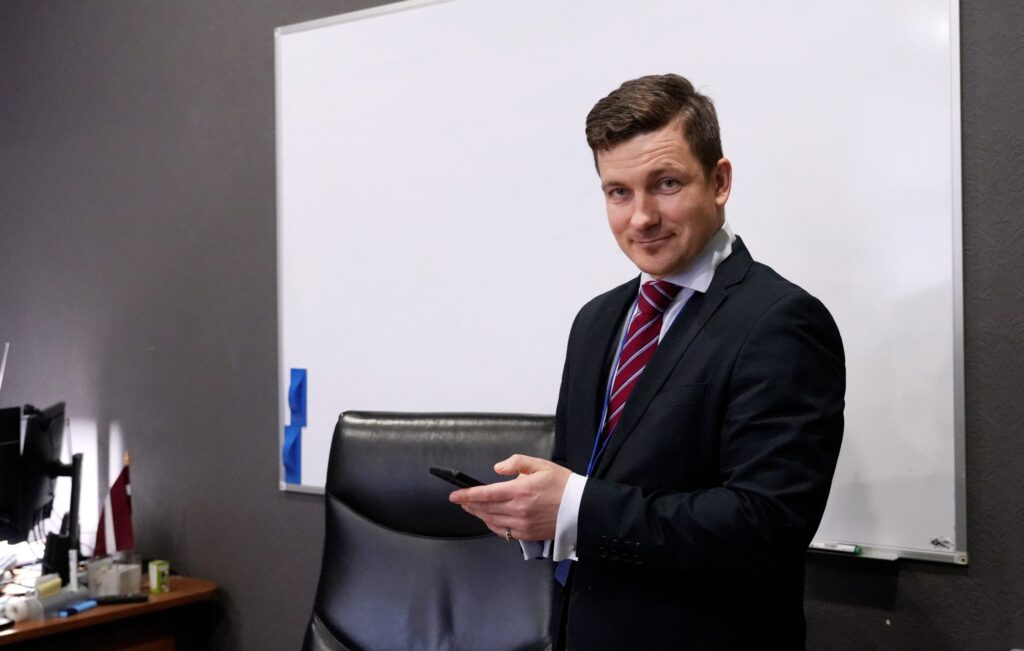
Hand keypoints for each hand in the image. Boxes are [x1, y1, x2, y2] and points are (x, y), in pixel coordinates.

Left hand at [449, 454, 570, 541]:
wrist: (581, 509)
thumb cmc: (562, 484)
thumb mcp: (541, 465)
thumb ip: (517, 463)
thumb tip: (497, 468)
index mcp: (520, 490)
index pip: (486, 494)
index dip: (467, 495)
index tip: (455, 495)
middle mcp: (518, 509)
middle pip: (485, 508)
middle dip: (470, 504)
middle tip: (461, 500)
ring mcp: (522, 524)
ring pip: (491, 521)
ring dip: (478, 514)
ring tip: (471, 508)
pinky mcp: (527, 535)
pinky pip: (503, 532)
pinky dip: (491, 525)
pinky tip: (488, 519)